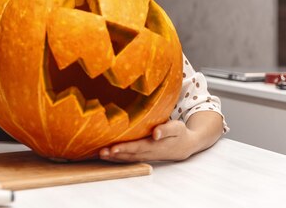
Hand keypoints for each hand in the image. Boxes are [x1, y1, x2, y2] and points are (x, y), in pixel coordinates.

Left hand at [98, 112, 223, 162]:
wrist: (185, 145)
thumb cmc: (180, 133)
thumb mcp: (177, 127)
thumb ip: (166, 129)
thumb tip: (156, 133)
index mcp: (155, 145)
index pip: (137, 147)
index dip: (125, 148)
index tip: (113, 148)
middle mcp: (149, 152)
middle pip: (129, 154)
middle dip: (115, 154)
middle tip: (101, 152)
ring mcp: (145, 156)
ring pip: (127, 158)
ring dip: (113, 158)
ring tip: (100, 154)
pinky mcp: (142, 155)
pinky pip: (128, 158)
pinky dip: (117, 158)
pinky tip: (106, 156)